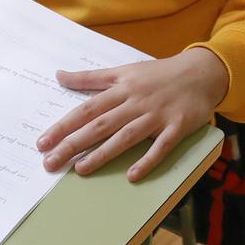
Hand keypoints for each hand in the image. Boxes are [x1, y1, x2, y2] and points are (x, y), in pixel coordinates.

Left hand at [38, 47, 227, 181]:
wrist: (201, 71)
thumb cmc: (159, 74)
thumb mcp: (124, 70)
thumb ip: (91, 78)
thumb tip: (59, 75)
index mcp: (121, 88)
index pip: (86, 109)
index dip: (63, 126)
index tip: (42, 143)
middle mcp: (136, 101)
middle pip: (100, 124)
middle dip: (74, 143)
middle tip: (51, 162)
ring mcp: (157, 115)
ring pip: (126, 136)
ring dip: (103, 153)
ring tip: (80, 169)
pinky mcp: (177, 126)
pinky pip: (161, 146)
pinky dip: (147, 160)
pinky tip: (133, 175)